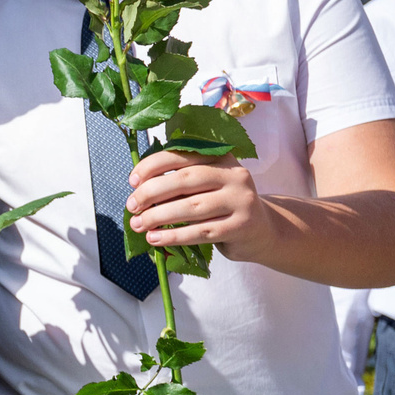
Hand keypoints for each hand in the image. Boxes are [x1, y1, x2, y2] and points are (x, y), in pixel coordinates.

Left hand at [127, 150, 272, 258]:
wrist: (262, 230)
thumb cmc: (221, 205)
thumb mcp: (205, 185)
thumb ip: (179, 181)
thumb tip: (138, 189)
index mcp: (221, 157)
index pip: (181, 155)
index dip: (152, 166)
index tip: (132, 181)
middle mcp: (235, 175)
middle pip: (184, 180)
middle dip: (151, 193)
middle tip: (131, 206)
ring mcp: (241, 200)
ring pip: (191, 207)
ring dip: (158, 217)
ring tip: (138, 225)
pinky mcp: (242, 226)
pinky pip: (200, 231)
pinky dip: (173, 236)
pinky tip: (155, 239)